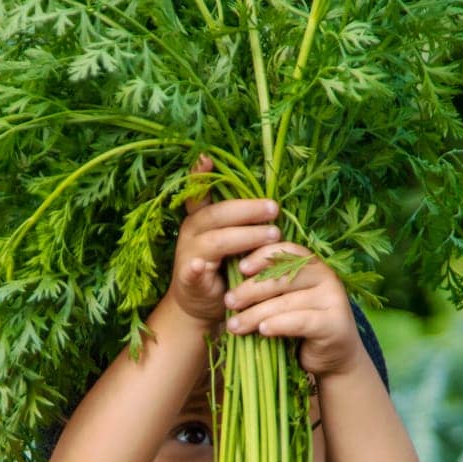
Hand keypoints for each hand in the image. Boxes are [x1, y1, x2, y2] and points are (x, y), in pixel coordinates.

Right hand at [165, 153, 283, 327]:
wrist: (198, 304)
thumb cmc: (222, 267)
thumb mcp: (231, 239)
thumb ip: (243, 222)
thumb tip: (274, 203)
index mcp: (201, 217)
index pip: (200, 191)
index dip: (200, 174)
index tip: (207, 157)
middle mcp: (191, 231)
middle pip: (219, 214)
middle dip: (248, 210)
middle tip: (275, 209)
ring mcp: (187, 254)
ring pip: (216, 240)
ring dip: (246, 237)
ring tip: (274, 235)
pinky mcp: (188, 279)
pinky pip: (192, 271)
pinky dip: (196, 268)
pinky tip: (202, 265)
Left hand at [222, 237, 364, 378]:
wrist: (334, 357)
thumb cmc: (302, 327)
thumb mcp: (284, 302)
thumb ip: (270, 287)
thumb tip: (232, 277)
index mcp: (313, 265)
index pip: (286, 251)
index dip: (262, 256)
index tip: (240, 268)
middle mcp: (326, 277)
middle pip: (283, 277)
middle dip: (251, 290)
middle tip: (228, 302)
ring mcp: (333, 299)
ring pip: (287, 302)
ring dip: (256, 314)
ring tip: (234, 325)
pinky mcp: (335, 323)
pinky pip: (301, 321)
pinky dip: (279, 324)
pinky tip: (262, 330)